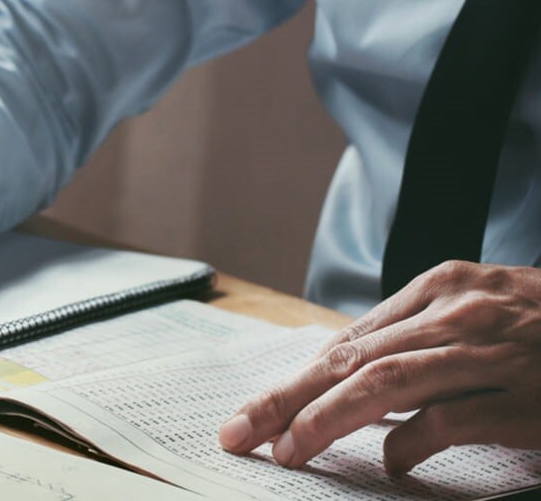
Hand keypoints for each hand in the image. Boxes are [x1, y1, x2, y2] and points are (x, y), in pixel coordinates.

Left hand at [217, 260, 540, 474]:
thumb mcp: (478, 310)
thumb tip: (346, 377)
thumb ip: (418, 336)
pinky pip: (450, 421)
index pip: (347, 341)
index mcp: (440, 287)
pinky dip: (409, 443)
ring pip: (386, 381)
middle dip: (286, 399)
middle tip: (239, 432)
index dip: (293, 380)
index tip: (252, 413)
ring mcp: (491, 353)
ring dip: (327, 418)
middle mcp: (458, 313)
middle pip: (350, 359)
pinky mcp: (524, 398)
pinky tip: (387, 464)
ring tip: (288, 450)